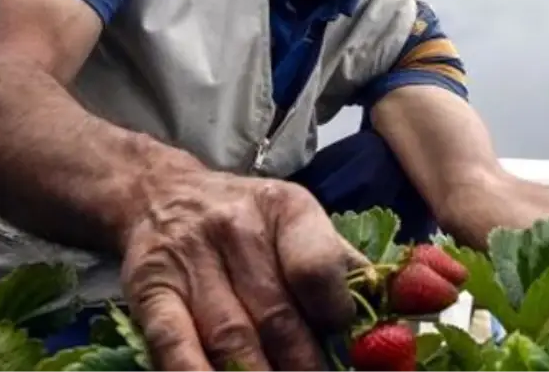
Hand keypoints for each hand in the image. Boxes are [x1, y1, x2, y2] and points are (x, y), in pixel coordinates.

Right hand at [119, 165, 369, 371]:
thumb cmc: (249, 221)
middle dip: (304, 366)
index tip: (349, 348)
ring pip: (231, 337)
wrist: (163, 193)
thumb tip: (399, 311)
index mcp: (287, 209)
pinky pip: (174, 344)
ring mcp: (189, 259)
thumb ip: (343, 268)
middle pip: (276, 315)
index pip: (316, 267)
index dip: (335, 316)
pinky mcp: (150, 289)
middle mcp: (237, 228)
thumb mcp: (300, 223)